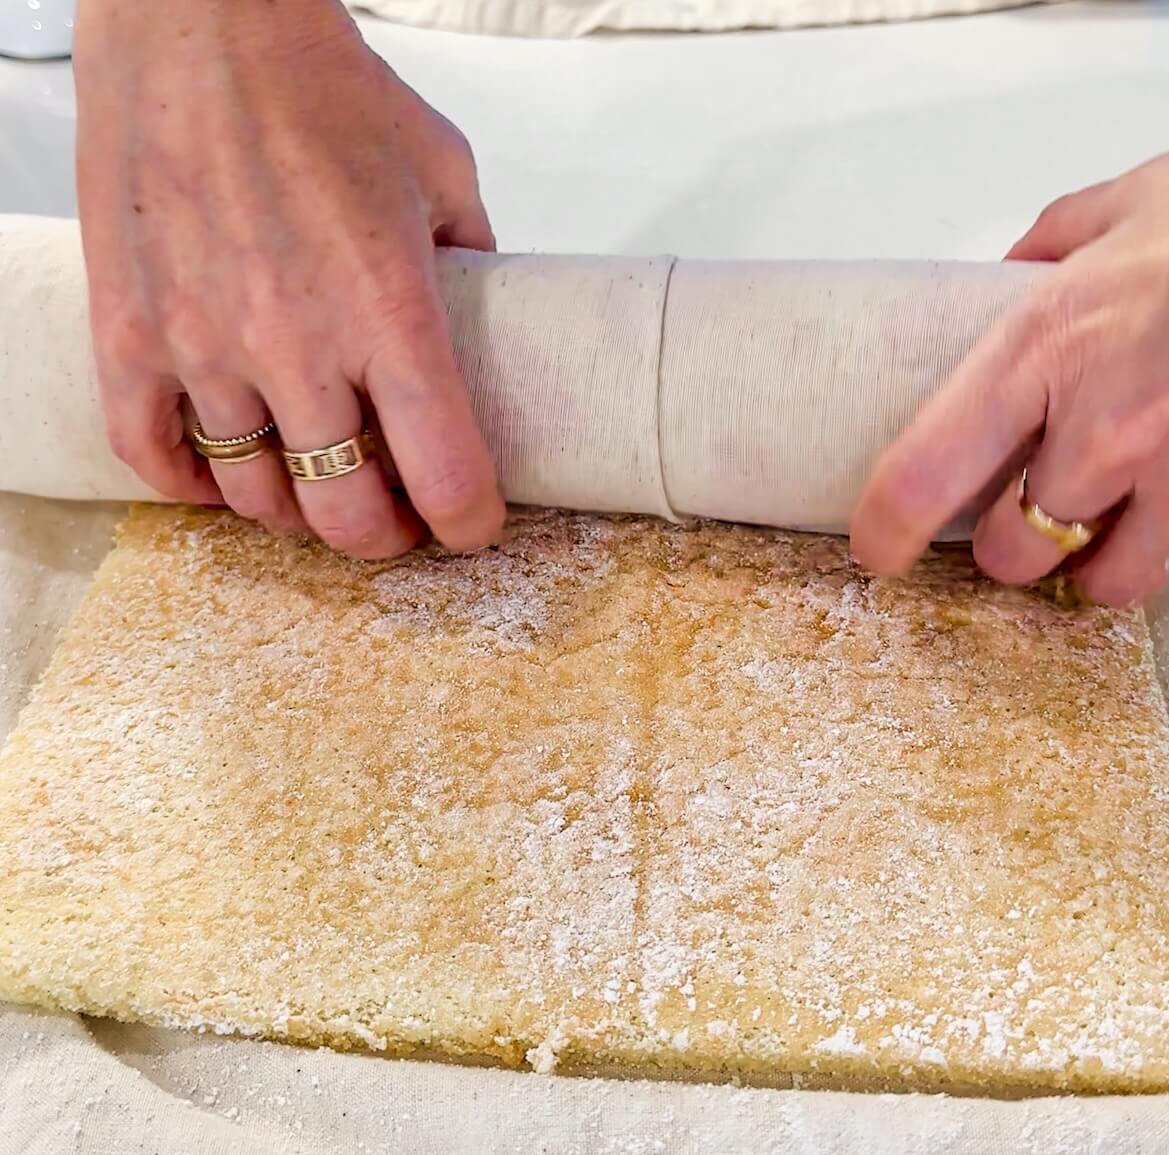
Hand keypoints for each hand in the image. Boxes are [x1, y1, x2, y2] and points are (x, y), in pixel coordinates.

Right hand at [75, 0, 503, 558]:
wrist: (193, 19)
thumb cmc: (313, 81)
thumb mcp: (439, 165)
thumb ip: (470, 259)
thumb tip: (487, 317)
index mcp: (389, 309)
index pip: (444, 473)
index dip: (468, 523)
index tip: (471, 525)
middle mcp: (296, 345)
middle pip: (345, 513)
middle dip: (382, 536)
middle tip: (392, 520)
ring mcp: (204, 347)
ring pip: (254, 497)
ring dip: (294, 510)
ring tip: (312, 484)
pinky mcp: (130, 334)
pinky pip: (152, 455)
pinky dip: (191, 484)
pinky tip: (221, 472)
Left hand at [851, 146, 1168, 607]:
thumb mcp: (1127, 206)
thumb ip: (1052, 247)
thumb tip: (1009, 274)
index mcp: (1043, 348)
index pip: (925, 473)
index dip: (886, 528)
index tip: (877, 547)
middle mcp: (1104, 427)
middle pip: (1014, 551)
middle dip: (1009, 545)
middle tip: (1020, 516)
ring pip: (1102, 581)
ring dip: (1089, 564)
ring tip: (1097, 529)